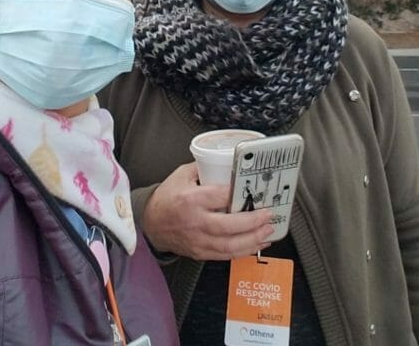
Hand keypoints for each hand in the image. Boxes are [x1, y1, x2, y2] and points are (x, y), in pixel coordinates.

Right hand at [142, 162, 273, 260]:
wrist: (151, 223)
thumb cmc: (167, 198)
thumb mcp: (181, 175)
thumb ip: (203, 168)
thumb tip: (227, 163)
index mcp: (191, 199)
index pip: (220, 196)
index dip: (238, 194)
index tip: (253, 190)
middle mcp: (195, 222)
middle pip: (229, 226)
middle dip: (253, 221)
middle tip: (268, 215)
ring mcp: (198, 240)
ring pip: (230, 246)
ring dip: (253, 240)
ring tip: (268, 231)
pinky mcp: (200, 252)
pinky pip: (225, 255)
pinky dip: (243, 251)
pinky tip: (256, 244)